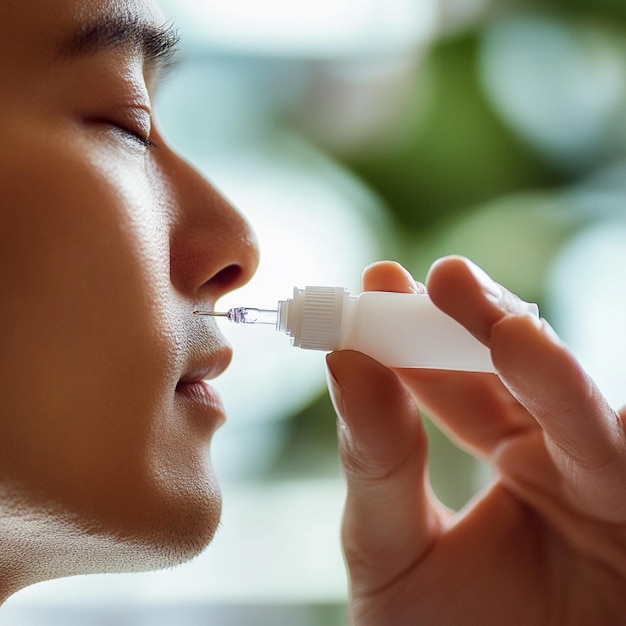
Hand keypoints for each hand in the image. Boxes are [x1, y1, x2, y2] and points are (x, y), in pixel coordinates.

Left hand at [327, 256, 625, 624]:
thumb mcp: (389, 549)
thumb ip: (373, 458)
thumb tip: (344, 356)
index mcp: (510, 456)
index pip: (459, 379)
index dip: (416, 333)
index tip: (378, 282)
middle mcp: (565, 460)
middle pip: (525, 375)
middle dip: (481, 323)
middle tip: (441, 276)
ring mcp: (610, 490)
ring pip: (588, 415)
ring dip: (549, 370)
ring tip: (508, 333)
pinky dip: (608, 423)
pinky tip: (568, 380)